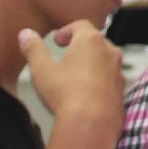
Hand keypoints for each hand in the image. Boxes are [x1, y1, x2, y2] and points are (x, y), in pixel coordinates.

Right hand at [18, 20, 124, 148]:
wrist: (91, 123)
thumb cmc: (65, 93)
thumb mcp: (41, 69)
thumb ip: (33, 49)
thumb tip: (26, 34)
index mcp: (91, 40)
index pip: (81, 25)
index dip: (67, 30)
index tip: (57, 41)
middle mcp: (110, 51)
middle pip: (95, 41)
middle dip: (80, 45)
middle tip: (66, 53)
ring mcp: (118, 71)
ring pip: (105, 59)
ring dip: (91, 62)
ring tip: (75, 74)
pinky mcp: (122, 89)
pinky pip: (110, 78)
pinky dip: (99, 79)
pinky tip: (87, 92)